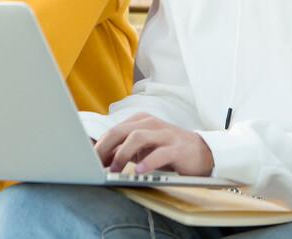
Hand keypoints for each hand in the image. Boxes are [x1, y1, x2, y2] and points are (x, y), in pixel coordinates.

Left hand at [94, 113, 213, 175]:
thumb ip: (125, 149)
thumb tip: (101, 159)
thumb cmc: (169, 150)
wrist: (203, 153)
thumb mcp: (145, 148)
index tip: (88, 160)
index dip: (100, 145)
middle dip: (106, 147)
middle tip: (96, 163)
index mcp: (141, 121)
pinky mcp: (177, 148)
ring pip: (138, 137)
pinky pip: (160, 153)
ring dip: (123, 154)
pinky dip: (147, 161)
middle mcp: (151, 124)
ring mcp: (165, 134)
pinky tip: (138, 170)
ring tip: (115, 168)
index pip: (114, 130)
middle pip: (122, 131)